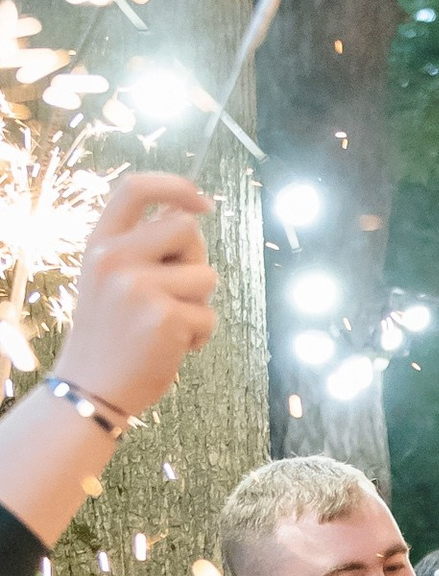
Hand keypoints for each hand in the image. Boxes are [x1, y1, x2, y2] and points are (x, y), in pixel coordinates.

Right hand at [54, 171, 216, 411]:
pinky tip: (171, 347)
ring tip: (167, 326)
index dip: (174, 186)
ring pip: (207, 276)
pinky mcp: (166, 318)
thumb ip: (139, 249)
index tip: (202, 202)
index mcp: (100, 245)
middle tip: (175, 293)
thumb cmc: (109, 336)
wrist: (91, 389)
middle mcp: (115, 259)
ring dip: (199, 304)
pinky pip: (209, 316)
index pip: (135, 189)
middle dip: (195, 259)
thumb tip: (189, 217)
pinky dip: (200, 335)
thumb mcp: (107, 281)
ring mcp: (139, 288)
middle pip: (186, 229)